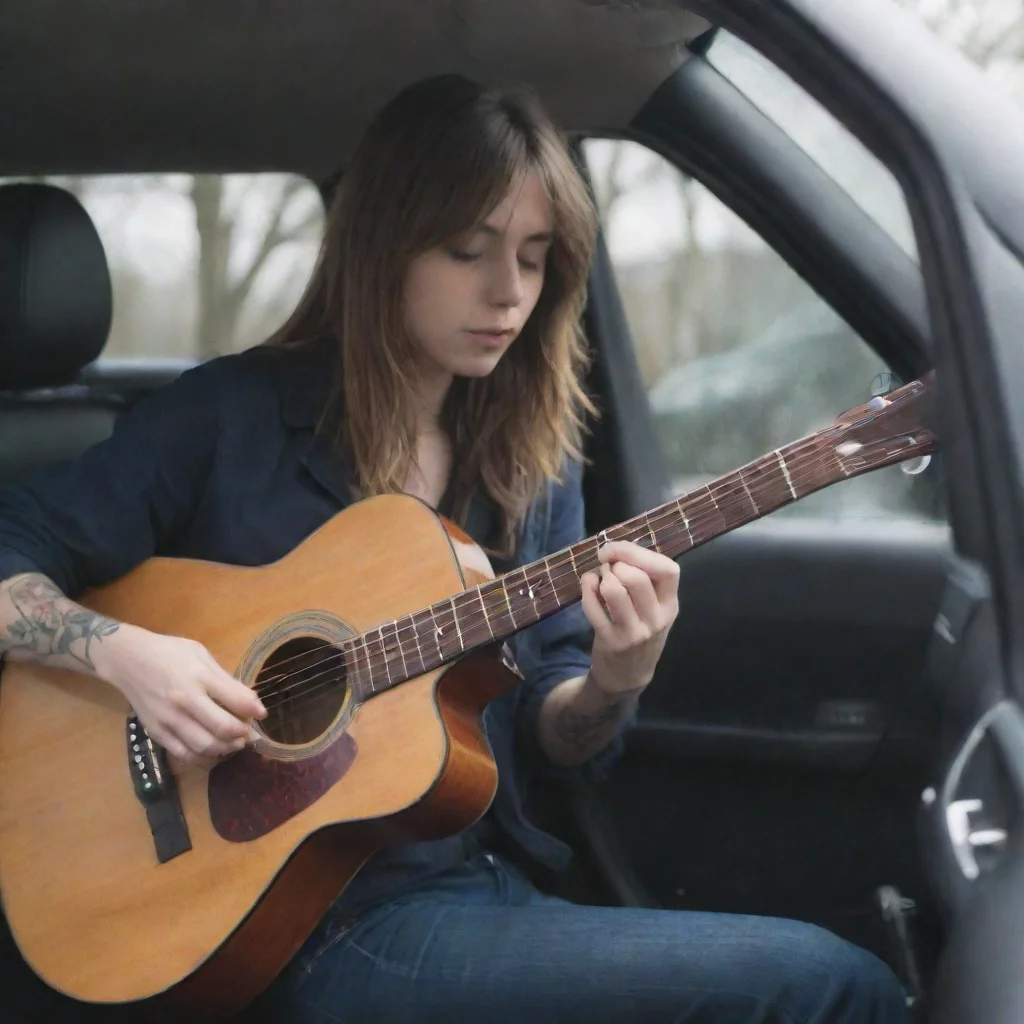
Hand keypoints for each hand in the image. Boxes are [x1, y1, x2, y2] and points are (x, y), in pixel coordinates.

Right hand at [95, 623, 266, 766]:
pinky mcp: (156, 733)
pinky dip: (203, 759)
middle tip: (249, 733)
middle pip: (222, 728)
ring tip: (235, 743)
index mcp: (198, 676)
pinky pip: (184, 755)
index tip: (262, 714)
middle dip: (243, 734)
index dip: (255, 711)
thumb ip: (225, 679)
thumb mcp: (201, 655)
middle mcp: (183, 700)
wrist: (127, 660)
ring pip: (205, 746)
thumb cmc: (169, 652)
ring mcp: (168, 719)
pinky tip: (213, 753)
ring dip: (226, 749)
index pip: (236, 700)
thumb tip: (251, 702)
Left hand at [580, 541, 679, 695]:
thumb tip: (619, 550)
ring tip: (600, 580)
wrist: (629, 677)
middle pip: (636, 577)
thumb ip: (646, 581)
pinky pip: (592, 606)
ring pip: (614, 590)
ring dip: (601, 577)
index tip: (620, 550)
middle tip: (607, 565)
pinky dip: (586, 590)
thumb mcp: (654, 610)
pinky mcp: (610, 641)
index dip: (641, 553)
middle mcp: (655, 619)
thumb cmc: (641, 633)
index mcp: (669, 605)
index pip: (668, 570)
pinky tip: (588, 589)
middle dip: (616, 563)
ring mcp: (633, 632)